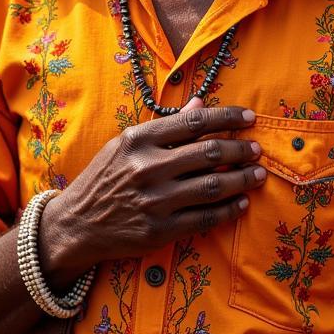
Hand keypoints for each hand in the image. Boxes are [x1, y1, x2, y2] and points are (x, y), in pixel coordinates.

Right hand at [39, 97, 264, 284]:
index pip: (194, 122)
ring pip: (212, 186)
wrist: (75, 224)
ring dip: (242, 179)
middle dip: (240, 150)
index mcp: (139, 139)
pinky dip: (228, 209)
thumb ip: (166, 126)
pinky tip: (241, 203)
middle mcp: (147, 167)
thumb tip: (200, 102)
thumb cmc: (104, 178)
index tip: (248, 118)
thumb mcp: (126, 144)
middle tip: (257, 150)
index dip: (227, 118)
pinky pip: (204, 218)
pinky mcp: (159, 230)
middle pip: (209, 153)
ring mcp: (154, 201)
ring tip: (258, 175)